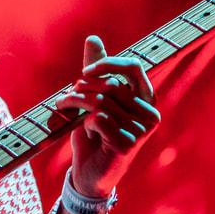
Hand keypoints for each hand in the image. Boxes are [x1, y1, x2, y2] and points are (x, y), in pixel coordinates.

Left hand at [55, 35, 160, 197]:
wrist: (89, 175)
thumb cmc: (94, 135)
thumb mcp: (94, 100)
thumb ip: (97, 71)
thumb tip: (93, 38)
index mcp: (146, 99)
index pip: (133, 67)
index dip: (108, 64)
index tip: (85, 72)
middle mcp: (150, 114)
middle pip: (111, 86)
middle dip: (82, 88)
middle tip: (65, 97)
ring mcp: (141, 131)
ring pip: (101, 103)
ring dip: (76, 104)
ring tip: (64, 108)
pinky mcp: (128, 144)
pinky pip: (98, 120)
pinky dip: (84, 124)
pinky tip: (84, 132)